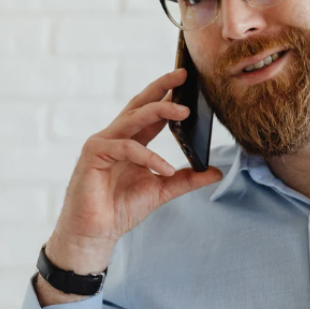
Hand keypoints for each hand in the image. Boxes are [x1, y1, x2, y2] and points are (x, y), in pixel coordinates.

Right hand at [48, 68, 223, 272]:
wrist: (96, 233)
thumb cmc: (121, 209)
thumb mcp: (163, 190)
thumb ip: (187, 178)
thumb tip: (215, 170)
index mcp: (131, 140)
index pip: (151, 111)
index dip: (168, 95)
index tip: (188, 81)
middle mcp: (116, 136)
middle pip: (140, 104)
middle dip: (161, 87)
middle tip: (183, 75)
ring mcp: (102, 143)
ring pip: (133, 118)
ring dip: (159, 112)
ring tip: (184, 113)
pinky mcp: (94, 155)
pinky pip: (126, 148)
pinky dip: (149, 157)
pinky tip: (166, 169)